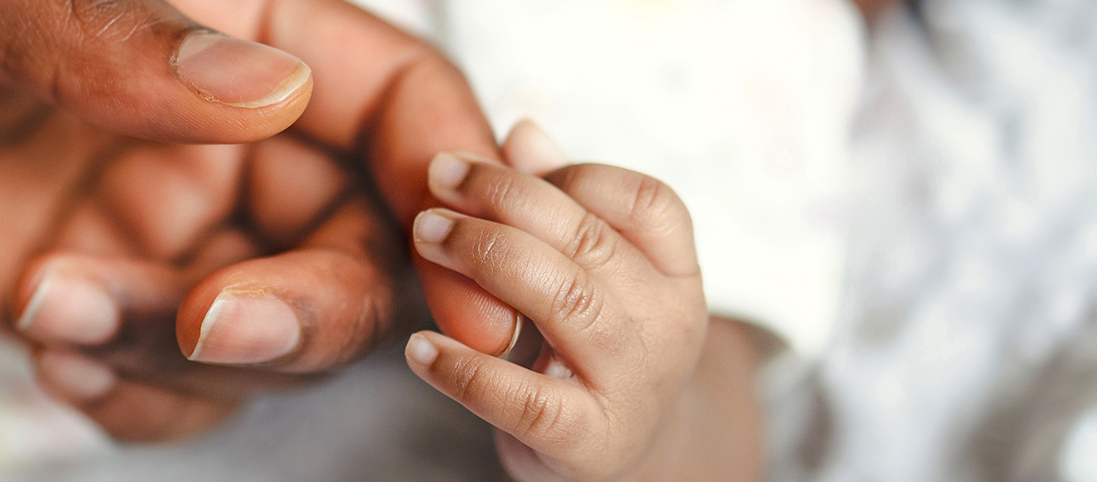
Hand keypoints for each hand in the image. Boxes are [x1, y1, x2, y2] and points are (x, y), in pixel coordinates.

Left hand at [0, 0, 501, 439]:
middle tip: (210, 321)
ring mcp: (143, 220)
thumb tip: (258, 84)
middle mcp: (200, 125)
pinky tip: (44, 345)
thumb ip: (101, 34)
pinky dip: (134, 395)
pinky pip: (165, 383)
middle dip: (312, 308)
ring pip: (264, 331)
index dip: (452, 184)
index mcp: (213, 17)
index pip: (392, 100)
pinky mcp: (75, 296)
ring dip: (189, 357)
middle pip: (356, 243)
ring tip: (53, 308)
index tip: (467, 278)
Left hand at [400, 125, 736, 480]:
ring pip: (565, 300)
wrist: (618, 459)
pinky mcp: (589, 441)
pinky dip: (465, 369)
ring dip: (484, 257)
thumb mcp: (592, 277)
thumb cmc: (591, 353)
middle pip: (590, 239)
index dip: (564, 173)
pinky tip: (419, 347)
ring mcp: (634, 384)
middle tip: (435, 180)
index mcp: (676, 272)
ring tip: (423, 236)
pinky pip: (523, 398)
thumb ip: (562, 205)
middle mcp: (668, 323)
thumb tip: (522, 127)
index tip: (483, 164)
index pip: (644, 200)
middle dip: (503, 199)